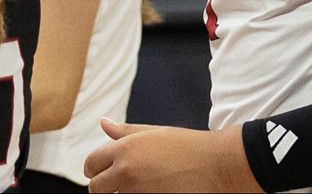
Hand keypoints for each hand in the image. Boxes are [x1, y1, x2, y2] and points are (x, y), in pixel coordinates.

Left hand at [84, 120, 260, 192]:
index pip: (91, 165)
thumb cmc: (189, 147)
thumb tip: (103, 123)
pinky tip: (152, 192)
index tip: (103, 173)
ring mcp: (138, 192)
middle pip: (96, 188)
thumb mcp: (155, 133)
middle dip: (103, 187)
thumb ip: (124, 132)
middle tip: (117, 186)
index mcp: (124, 150)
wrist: (220, 166)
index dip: (94, 170)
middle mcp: (126, 172)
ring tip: (140, 187)